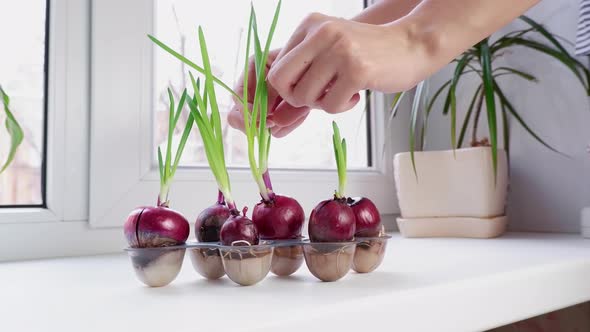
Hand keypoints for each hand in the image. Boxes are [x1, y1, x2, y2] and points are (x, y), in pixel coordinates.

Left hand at [229, 13, 422, 137]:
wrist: (412, 45)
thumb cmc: (369, 52)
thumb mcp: (331, 46)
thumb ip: (304, 63)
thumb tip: (274, 98)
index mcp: (310, 25)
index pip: (275, 66)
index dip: (284, 89)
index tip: (301, 95)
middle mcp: (321, 33)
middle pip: (281, 81)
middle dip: (295, 98)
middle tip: (316, 98)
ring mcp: (339, 50)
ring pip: (304, 97)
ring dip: (321, 103)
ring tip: (340, 92)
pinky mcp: (356, 70)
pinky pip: (330, 106)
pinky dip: (341, 107)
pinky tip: (356, 93)